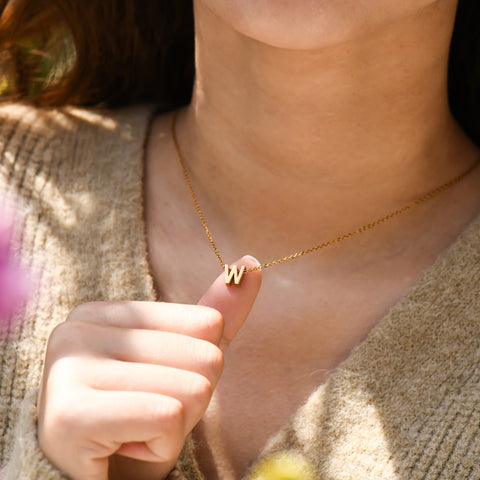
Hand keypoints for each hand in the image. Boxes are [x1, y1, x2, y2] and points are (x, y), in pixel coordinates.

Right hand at [37, 256, 260, 479]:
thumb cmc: (139, 416)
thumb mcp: (184, 360)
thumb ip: (216, 312)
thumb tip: (251, 264)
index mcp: (101, 312)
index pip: (205, 324)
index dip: (197, 368)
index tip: (155, 388)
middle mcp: (76, 331)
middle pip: (202, 357)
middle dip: (190, 401)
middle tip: (145, 419)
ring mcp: (67, 369)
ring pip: (189, 391)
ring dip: (175, 428)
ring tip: (134, 435)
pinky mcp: (71, 415)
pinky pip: (167, 418)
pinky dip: (162, 447)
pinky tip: (125, 451)